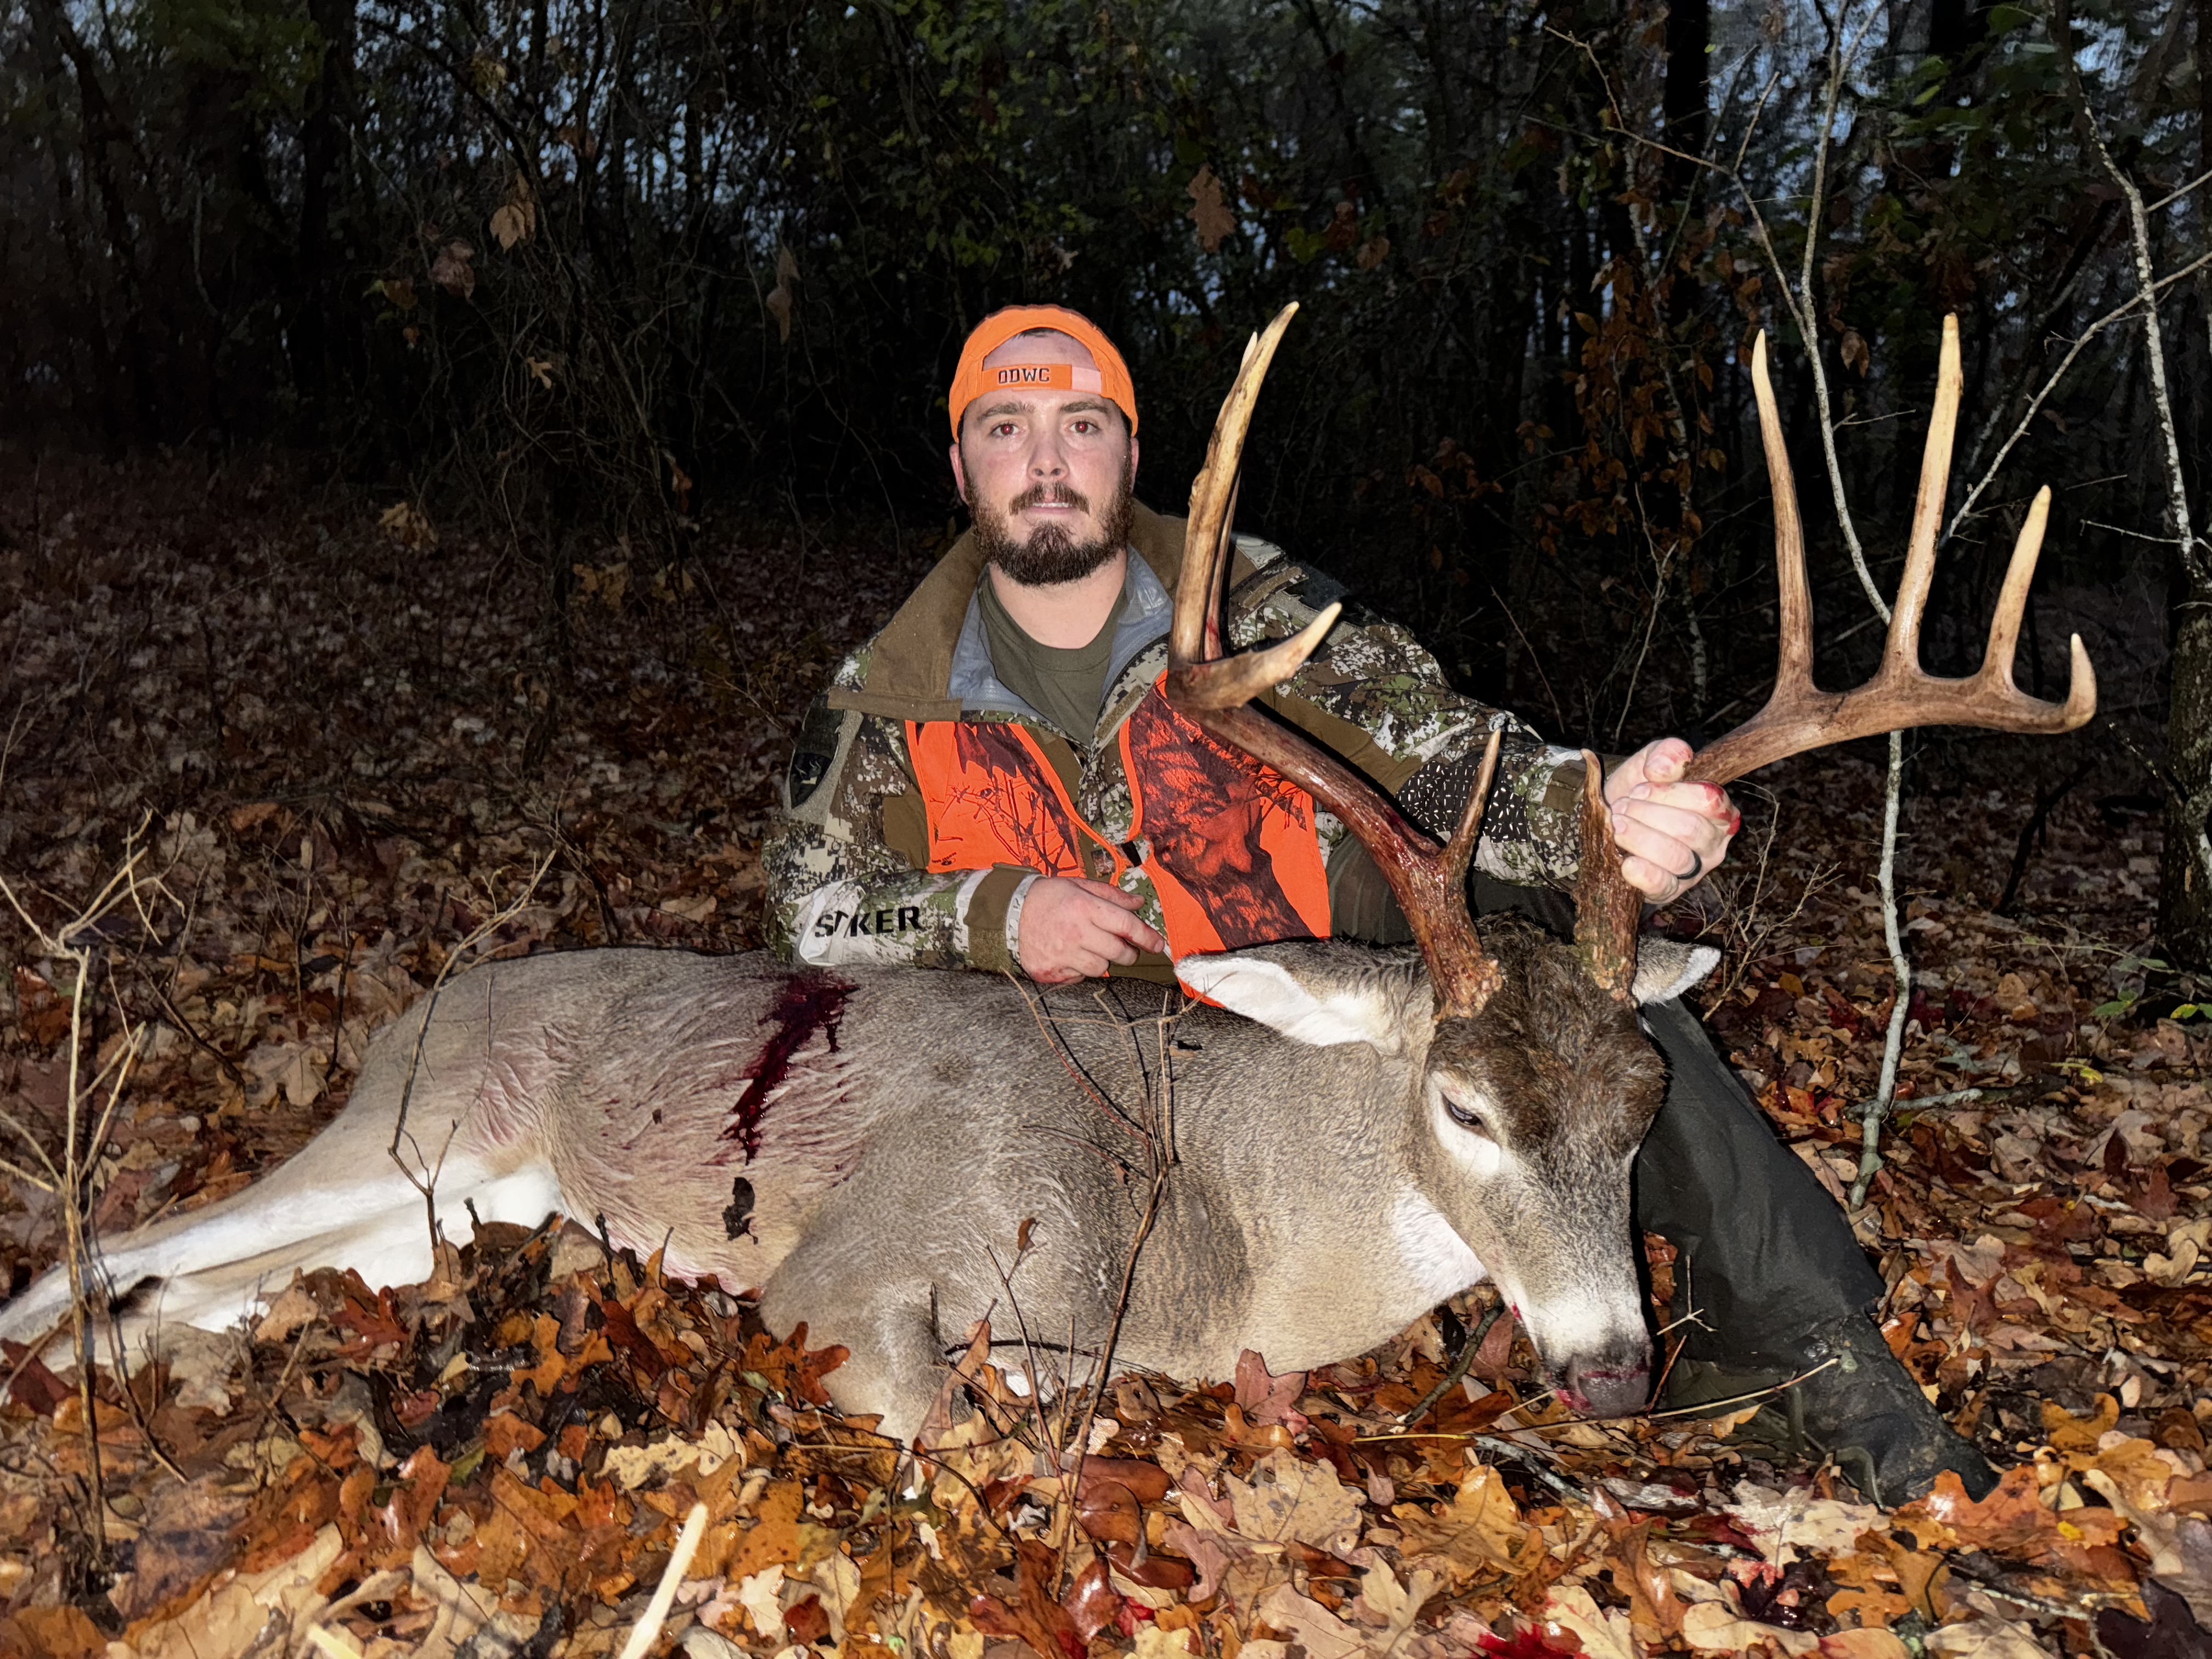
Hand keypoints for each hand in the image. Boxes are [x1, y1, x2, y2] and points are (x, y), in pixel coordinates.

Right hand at [1017, 877, 1168, 983]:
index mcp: (1085, 907)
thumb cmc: (1047, 897)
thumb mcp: (1079, 886)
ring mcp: (1062, 954)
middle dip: (1128, 952)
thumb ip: (1111, 895)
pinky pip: (1078, 977)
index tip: (1158, 943)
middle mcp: (1075, 933)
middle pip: (1118, 952)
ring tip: (1092, 948)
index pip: (1127, 926)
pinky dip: (1080, 969)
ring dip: (1103, 961)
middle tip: (1124, 948)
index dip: (1147, 937)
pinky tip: (1071, 956)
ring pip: (1101, 968)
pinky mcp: (1050, 971)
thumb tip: (1139, 903)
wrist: (1007, 913)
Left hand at [1604, 738, 1739, 903]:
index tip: (1641, 787)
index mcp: (1717, 811)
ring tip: (1617, 827)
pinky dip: (1644, 874)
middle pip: (1691, 829)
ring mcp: (1692, 871)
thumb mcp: (1651, 762)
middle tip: (1622, 807)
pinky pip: (1663, 886)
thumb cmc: (1638, 791)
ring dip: (1641, 838)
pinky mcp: (1667, 891)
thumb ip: (1666, 753)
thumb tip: (1664, 768)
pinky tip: (1627, 864)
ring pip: (1677, 857)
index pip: (1710, 801)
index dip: (1672, 793)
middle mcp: (1711, 843)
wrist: (1606, 819)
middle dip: (1650, 814)